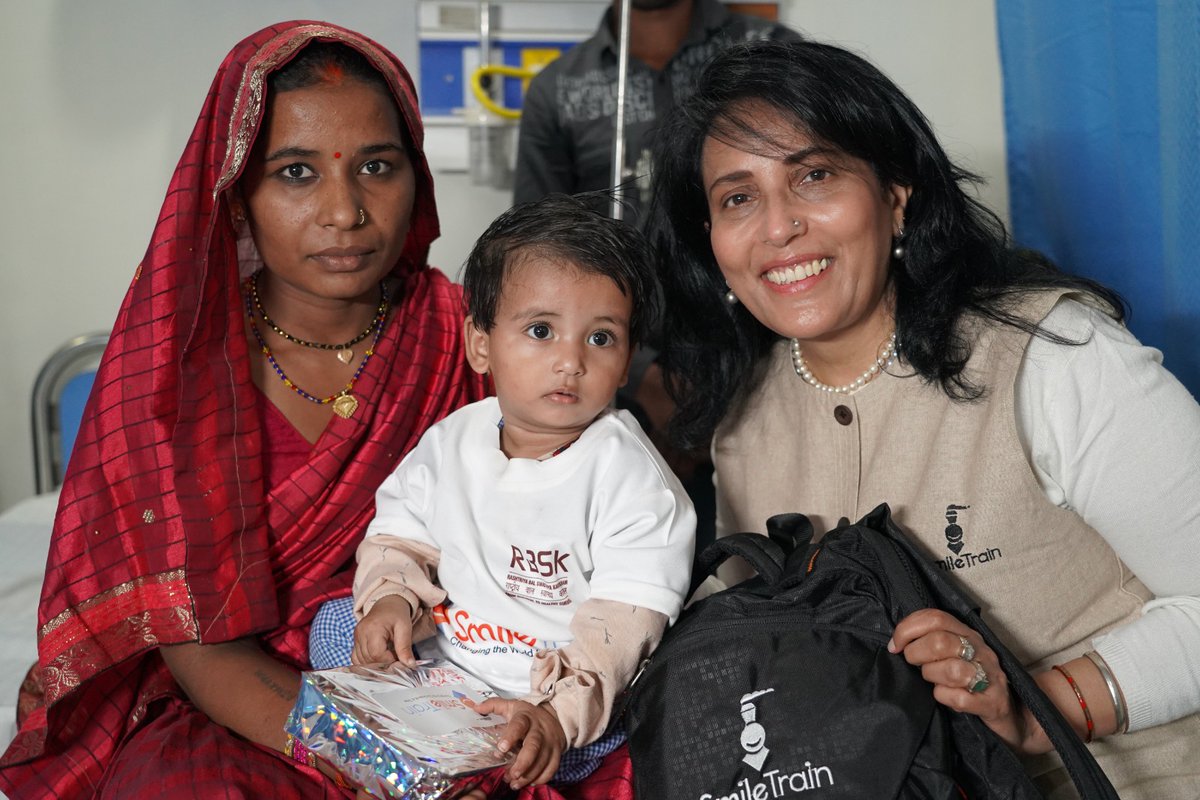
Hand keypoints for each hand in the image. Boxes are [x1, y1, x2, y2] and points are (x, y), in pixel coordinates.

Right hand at [352, 595, 417, 665]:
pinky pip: (356, 658)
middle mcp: (361, 632)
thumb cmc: (397, 614)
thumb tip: (409, 665)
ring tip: (387, 656)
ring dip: (375, 664)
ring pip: (362, 661)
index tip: (398, 659)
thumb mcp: (405, 628)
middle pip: (368, 659)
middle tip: (395, 658)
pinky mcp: (355, 640)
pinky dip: (367, 662)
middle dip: (383, 663)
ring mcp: (356, 636)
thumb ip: (405, 648)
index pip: (377, 654)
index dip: (388, 661)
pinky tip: (377, 658)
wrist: (388, 604)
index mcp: (373, 628)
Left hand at [468, 698, 565, 789]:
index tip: (501, 748)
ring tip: (515, 783)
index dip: (511, 736)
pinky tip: (529, 782)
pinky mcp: (557, 752)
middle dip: (523, 762)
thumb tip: (476, 707)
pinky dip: (542, 778)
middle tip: (512, 774)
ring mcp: (550, 742)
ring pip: (542, 760)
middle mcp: (539, 730)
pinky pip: (552, 768)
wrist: (556, 716)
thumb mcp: (512, 705)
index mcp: (526, 717)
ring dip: (529, 775)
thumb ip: (494, 705)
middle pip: (533, 746)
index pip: (519, 725)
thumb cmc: (529, 715)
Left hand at [889, 609, 1037, 751]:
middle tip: (914, 666)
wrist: (1014, 716)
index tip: (895, 646)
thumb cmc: (973, 682)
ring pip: (950, 670)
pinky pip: (959, 698)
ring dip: (932, 676)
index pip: (935, 618)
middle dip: (916, 655)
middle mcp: (981, 651)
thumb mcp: (954, 655)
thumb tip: (897, 641)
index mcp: (968, 634)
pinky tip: (948, 698)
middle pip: (939, 642)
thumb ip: (931, 643)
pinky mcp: (993, 703)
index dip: (908, 629)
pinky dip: (945, 698)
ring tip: (934, 681)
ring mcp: (991, 677)